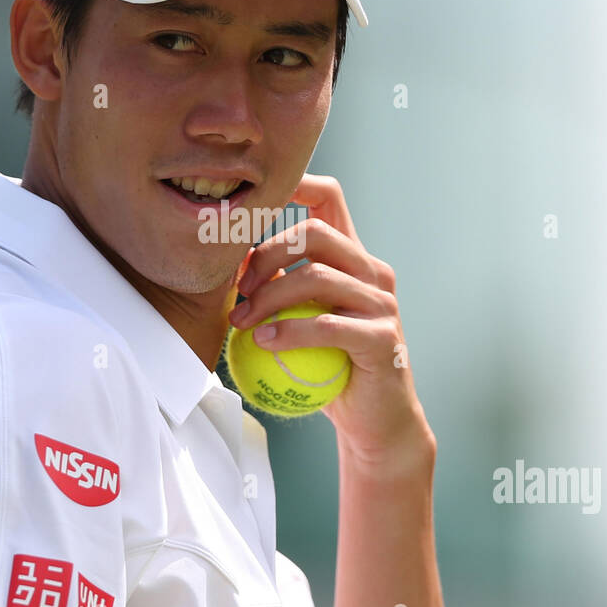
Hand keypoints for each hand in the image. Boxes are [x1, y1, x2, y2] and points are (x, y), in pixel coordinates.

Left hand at [228, 173, 433, 475]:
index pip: (328, 198)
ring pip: (316, 277)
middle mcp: (373, 272)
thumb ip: (275, 289)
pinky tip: (263, 343)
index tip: (251, 199)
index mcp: (353, 258)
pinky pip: (327, 325)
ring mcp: (382, 303)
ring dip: (267, 298)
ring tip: (241, 323)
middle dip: (265, 254)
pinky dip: (288, 331)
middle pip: (315, 232)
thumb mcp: (298, 321)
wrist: (374, 422)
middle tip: (238, 290)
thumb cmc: (327, 370)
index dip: (293, 184)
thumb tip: (224, 262)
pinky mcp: (382, 337)